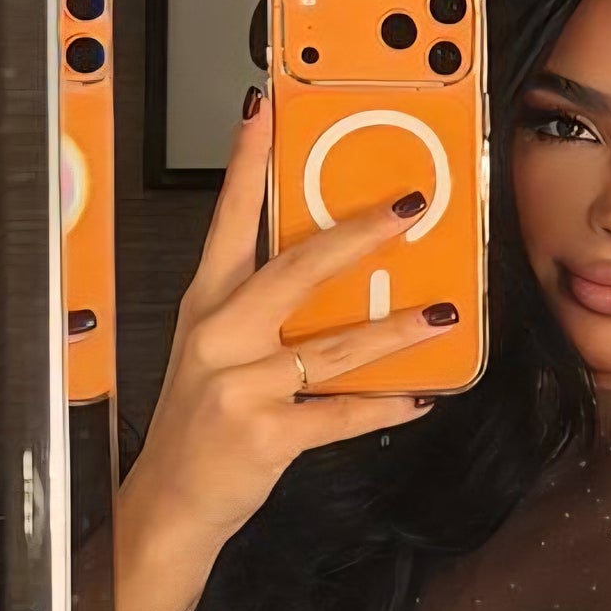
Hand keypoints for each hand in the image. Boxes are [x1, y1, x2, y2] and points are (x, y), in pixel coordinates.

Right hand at [114, 91, 453, 610]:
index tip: (266, 108)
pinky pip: (340, 415)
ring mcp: (242, 387)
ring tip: (439, 313)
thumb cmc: (199, 423)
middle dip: (357, 235)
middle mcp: (221, 338)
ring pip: (332, 347)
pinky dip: (384, 407)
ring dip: (393, 330)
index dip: (248, 164)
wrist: (170, 502)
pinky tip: (421, 396)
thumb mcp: (212, 353)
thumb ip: (257, 311)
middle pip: (296, 271)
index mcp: (205, 307)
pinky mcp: (267, 435)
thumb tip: (331, 273)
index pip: (228, 221)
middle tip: (408, 208)